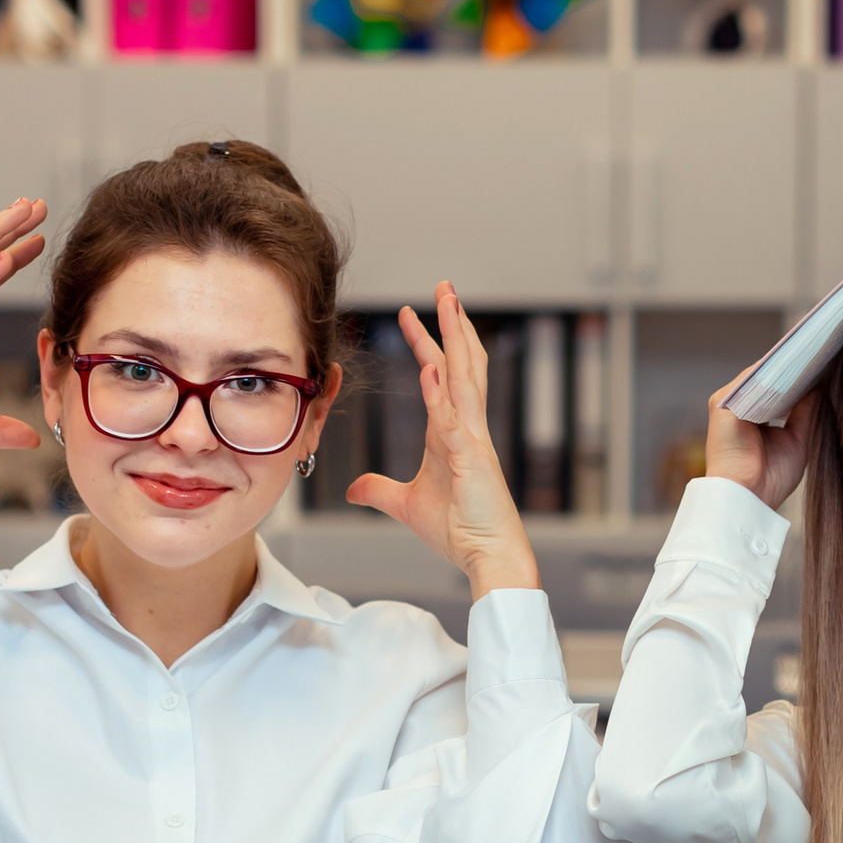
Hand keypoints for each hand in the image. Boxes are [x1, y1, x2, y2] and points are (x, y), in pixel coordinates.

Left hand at [346, 283, 539, 600]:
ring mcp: (473, 441)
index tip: (413, 314)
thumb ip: (379, 491)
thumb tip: (354, 488)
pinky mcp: (472, 460)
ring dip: (456, 339)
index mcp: (453, 433)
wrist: (487, 556)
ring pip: (465, 379)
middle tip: (444, 287)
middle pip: (461, 365)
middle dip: (452, 325)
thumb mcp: (406, 505)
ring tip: (449, 303)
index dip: (429, 344)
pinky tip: (431, 369)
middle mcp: (467, 428)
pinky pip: (454, 421)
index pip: (442, 376)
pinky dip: (442, 395)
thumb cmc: (459, 530)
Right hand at [703, 367, 812, 510]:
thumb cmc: (770, 479)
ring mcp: (728, 402)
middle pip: (768, 378)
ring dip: (785, 367)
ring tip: (814, 356)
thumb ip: (806, 410)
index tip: (824, 364)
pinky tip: (795, 368)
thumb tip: (821, 383)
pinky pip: (751, 379)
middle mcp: (738, 406)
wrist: (747, 499)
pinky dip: (772, 372)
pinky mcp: (722, 403)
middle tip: (824, 354)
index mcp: (753, 416)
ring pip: (760, 375)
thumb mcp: (797, 438)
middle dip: (793, 368)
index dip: (798, 376)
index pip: (777, 387)